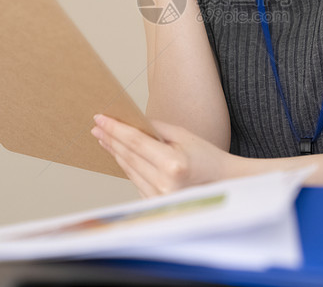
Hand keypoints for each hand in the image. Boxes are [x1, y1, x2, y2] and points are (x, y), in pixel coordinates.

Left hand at [91, 114, 236, 196]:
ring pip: (128, 169)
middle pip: (128, 156)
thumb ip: (156, 128)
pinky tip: (119, 154)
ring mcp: (159, 197)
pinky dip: (126, 166)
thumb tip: (129, 122)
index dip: (115, 129)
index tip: (100, 119)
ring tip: (103, 138)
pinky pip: (135, 180)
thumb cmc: (206, 157)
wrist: (224, 182)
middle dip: (110, 139)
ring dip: (114, 152)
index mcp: (173, 165)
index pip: (135, 142)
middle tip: (97, 126)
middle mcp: (164, 184)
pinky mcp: (156, 203)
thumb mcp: (183, 136)